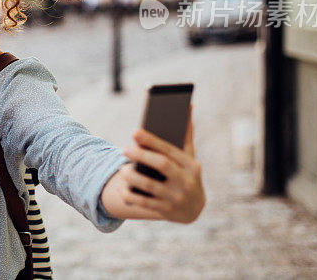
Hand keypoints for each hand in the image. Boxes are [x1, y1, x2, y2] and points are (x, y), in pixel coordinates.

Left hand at [119, 108, 204, 223]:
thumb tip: (187, 105)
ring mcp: (176, 198)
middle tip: (124, 148)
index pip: (169, 150)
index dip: (152, 141)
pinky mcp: (167, 211)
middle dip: (141, 155)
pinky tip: (121, 188)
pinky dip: (131, 196)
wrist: (194, 208)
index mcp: (191, 165)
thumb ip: (186, 134)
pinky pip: (145, 203)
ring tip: (122, 170)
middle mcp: (186, 181)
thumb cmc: (187, 173)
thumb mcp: (189, 156)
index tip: (135, 132)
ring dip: (133, 177)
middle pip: (162, 165)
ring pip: (151, 186)